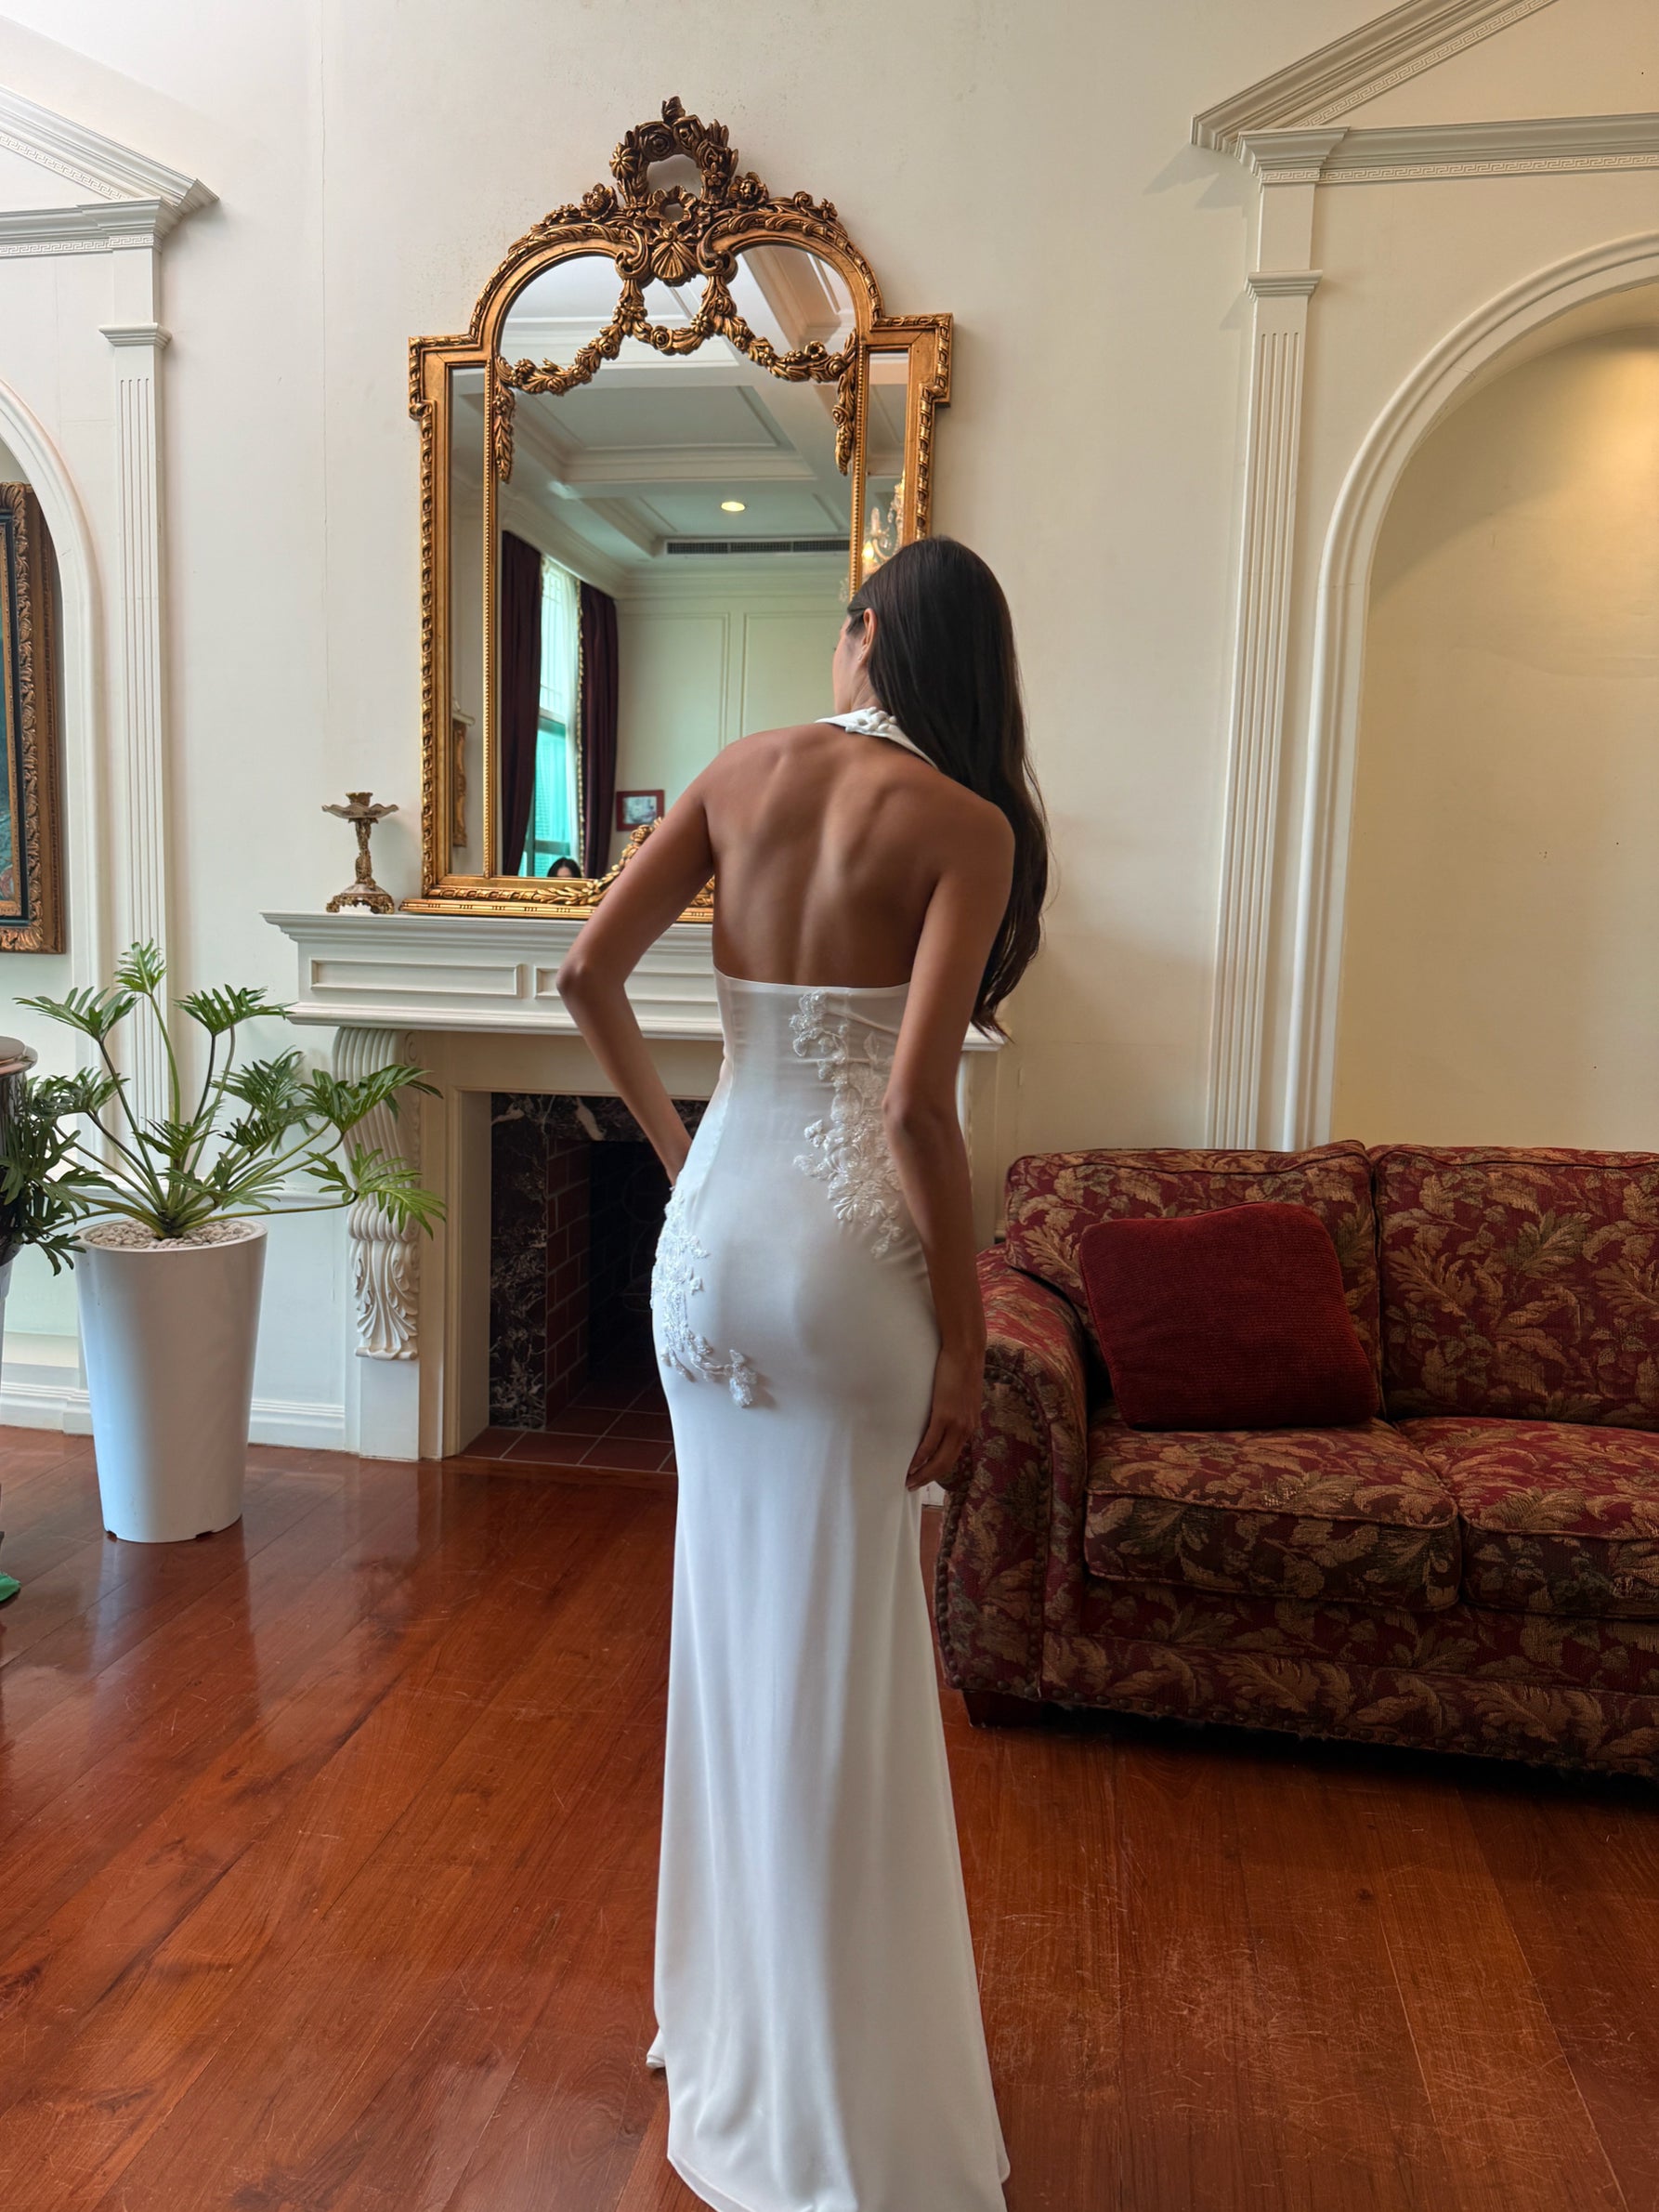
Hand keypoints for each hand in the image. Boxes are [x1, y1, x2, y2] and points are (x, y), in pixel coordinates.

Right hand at [906, 1342, 984, 1490]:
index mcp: (970, 1426)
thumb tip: (946, 1417)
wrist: (966, 1353)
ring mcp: (956, 1424)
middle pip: (947, 1463)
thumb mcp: (964, 1397)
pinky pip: (930, 1442)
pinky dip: (920, 1456)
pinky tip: (911, 1463)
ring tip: (908, 1479)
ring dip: (923, 1472)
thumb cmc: (962, 1370)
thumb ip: (958, 1411)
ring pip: (939, 1458)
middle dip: (929, 1478)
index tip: (925, 1476)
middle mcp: (966, 1430)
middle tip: (913, 1486)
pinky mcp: (944, 1415)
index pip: (954, 1456)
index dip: (939, 1470)